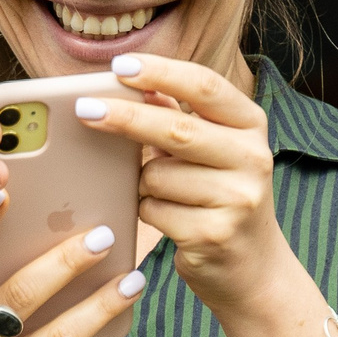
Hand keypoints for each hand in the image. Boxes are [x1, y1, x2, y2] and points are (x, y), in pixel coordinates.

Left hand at [73, 54, 305, 322]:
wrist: (253, 270)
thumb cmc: (222, 198)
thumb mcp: (213, 151)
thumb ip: (179, 117)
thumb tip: (133, 84)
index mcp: (251, 126)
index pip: (204, 86)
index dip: (160, 72)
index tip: (120, 66)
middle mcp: (253, 158)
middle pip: (176, 128)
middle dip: (125, 117)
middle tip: (84, 109)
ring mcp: (238, 199)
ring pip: (157, 175)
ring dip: (142, 182)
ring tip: (162, 192)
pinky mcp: (215, 234)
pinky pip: (154, 210)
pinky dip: (148, 210)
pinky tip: (168, 218)